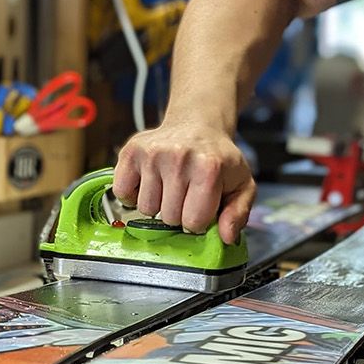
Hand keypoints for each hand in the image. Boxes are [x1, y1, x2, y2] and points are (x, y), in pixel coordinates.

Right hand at [112, 119, 256, 243]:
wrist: (197, 126)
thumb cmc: (218, 161)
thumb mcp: (241, 185)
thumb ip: (238, 214)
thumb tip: (226, 237)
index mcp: (208, 168)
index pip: (193, 222)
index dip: (198, 221)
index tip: (201, 207)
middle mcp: (178, 157)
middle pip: (169, 217)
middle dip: (178, 214)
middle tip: (185, 195)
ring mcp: (152, 154)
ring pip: (146, 209)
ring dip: (157, 205)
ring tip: (169, 187)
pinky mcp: (131, 151)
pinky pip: (122, 193)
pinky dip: (132, 195)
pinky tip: (149, 183)